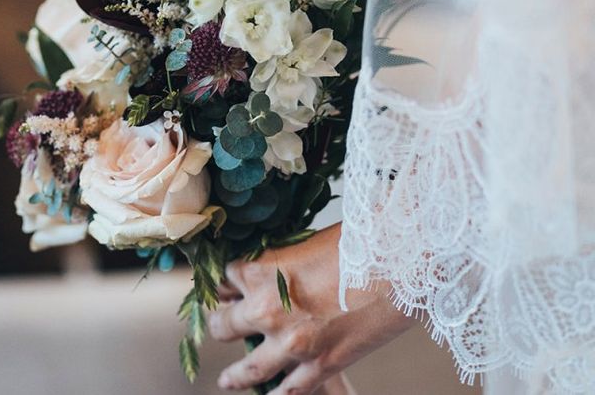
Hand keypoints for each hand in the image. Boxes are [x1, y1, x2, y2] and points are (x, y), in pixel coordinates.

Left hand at [209, 223, 413, 392]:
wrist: (401, 264)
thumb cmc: (357, 241)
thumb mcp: (306, 242)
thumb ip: (280, 260)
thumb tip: (268, 271)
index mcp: (260, 270)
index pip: (224, 279)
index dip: (225, 284)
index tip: (225, 289)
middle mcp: (267, 309)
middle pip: (224, 324)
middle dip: (221, 323)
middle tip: (220, 325)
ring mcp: (292, 343)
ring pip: (248, 369)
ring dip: (235, 375)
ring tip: (226, 380)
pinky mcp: (320, 366)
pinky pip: (289, 391)